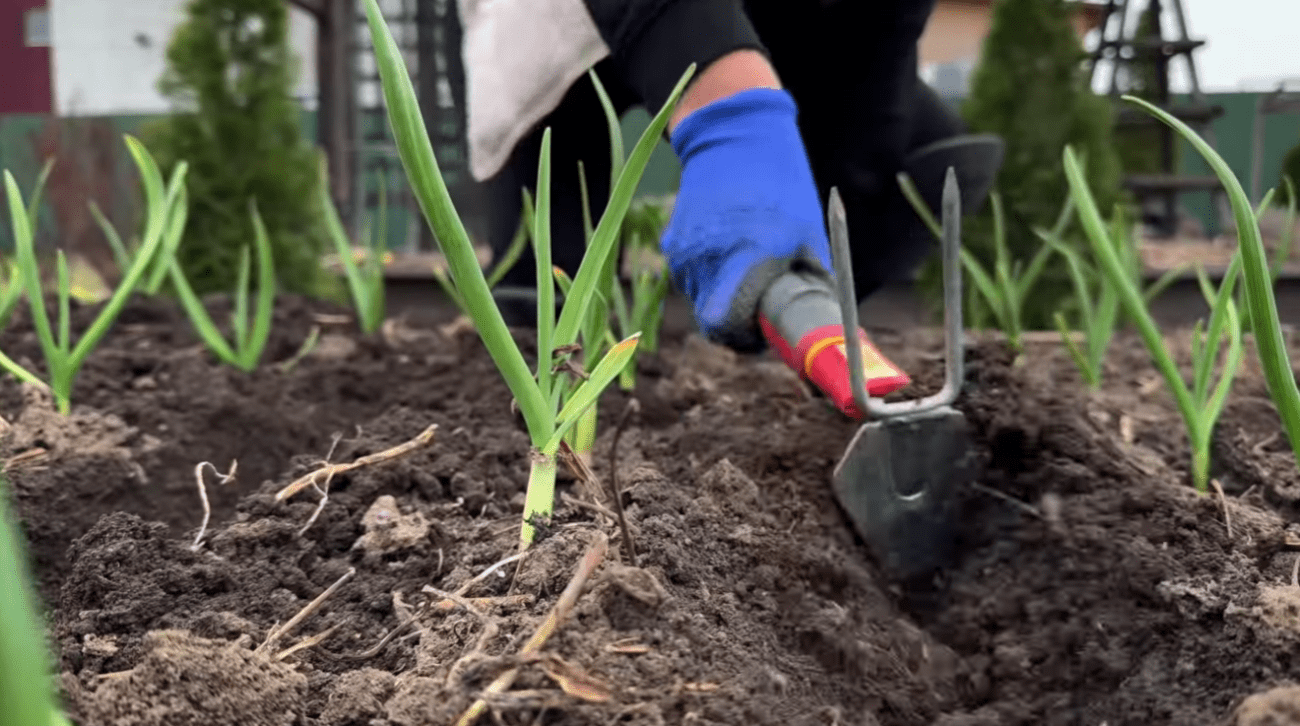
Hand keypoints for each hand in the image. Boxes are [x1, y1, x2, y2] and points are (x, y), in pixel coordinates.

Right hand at [660, 87, 833, 351]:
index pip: (731, 327)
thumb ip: (809, 281)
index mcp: (747, 256)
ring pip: (702, 301)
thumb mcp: (808, 233)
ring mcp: (685, 251)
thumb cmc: (781, 182)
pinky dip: (709, 276)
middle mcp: (708, 258)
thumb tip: (821, 324)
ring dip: (723, 298)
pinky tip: (728, 249)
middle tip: (762, 305)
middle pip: (714, 321)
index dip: (750, 338)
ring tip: (746, 269)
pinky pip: (691, 278)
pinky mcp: (673, 242)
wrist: (732, 134)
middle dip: (739, 321)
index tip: (766, 333)